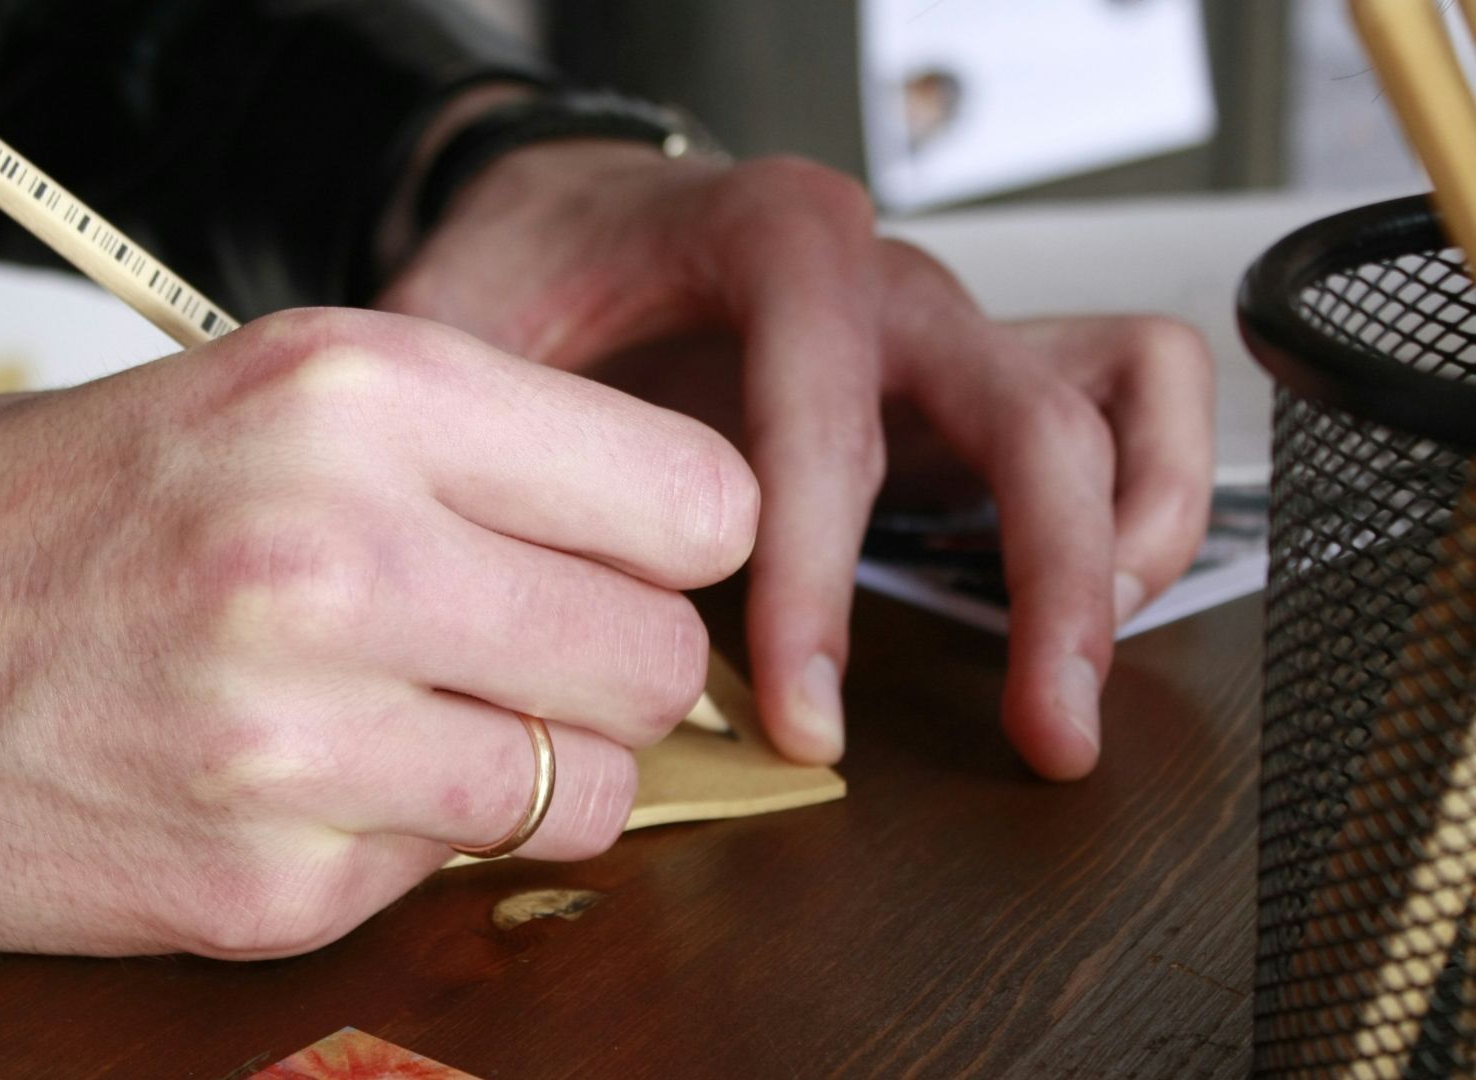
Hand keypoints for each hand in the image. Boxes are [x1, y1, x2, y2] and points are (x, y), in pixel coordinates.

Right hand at [0, 308, 756, 956]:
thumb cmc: (20, 516)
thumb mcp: (249, 393)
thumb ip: (466, 450)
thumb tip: (658, 542)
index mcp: (354, 395)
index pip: (695, 496)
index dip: (679, 539)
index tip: (635, 560)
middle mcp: (341, 558)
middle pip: (658, 654)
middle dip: (614, 663)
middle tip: (526, 649)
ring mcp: (304, 741)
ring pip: (591, 789)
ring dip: (537, 765)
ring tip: (418, 717)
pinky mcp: (269, 887)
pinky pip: (453, 868)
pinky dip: (409, 833)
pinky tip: (303, 780)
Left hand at [379, 145, 1212, 779]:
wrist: (579, 215)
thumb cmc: (535, 265)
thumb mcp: (464, 319)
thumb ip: (475, 425)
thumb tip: (484, 574)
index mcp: (768, 241)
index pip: (825, 405)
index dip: (820, 566)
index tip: (800, 704)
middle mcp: (882, 280)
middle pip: (1023, 408)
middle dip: (1046, 576)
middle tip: (1041, 728)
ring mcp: (938, 326)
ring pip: (1106, 398)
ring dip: (1122, 545)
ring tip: (1073, 683)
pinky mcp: (964, 378)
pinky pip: (1124, 391)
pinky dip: (1145, 492)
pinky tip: (1096, 597)